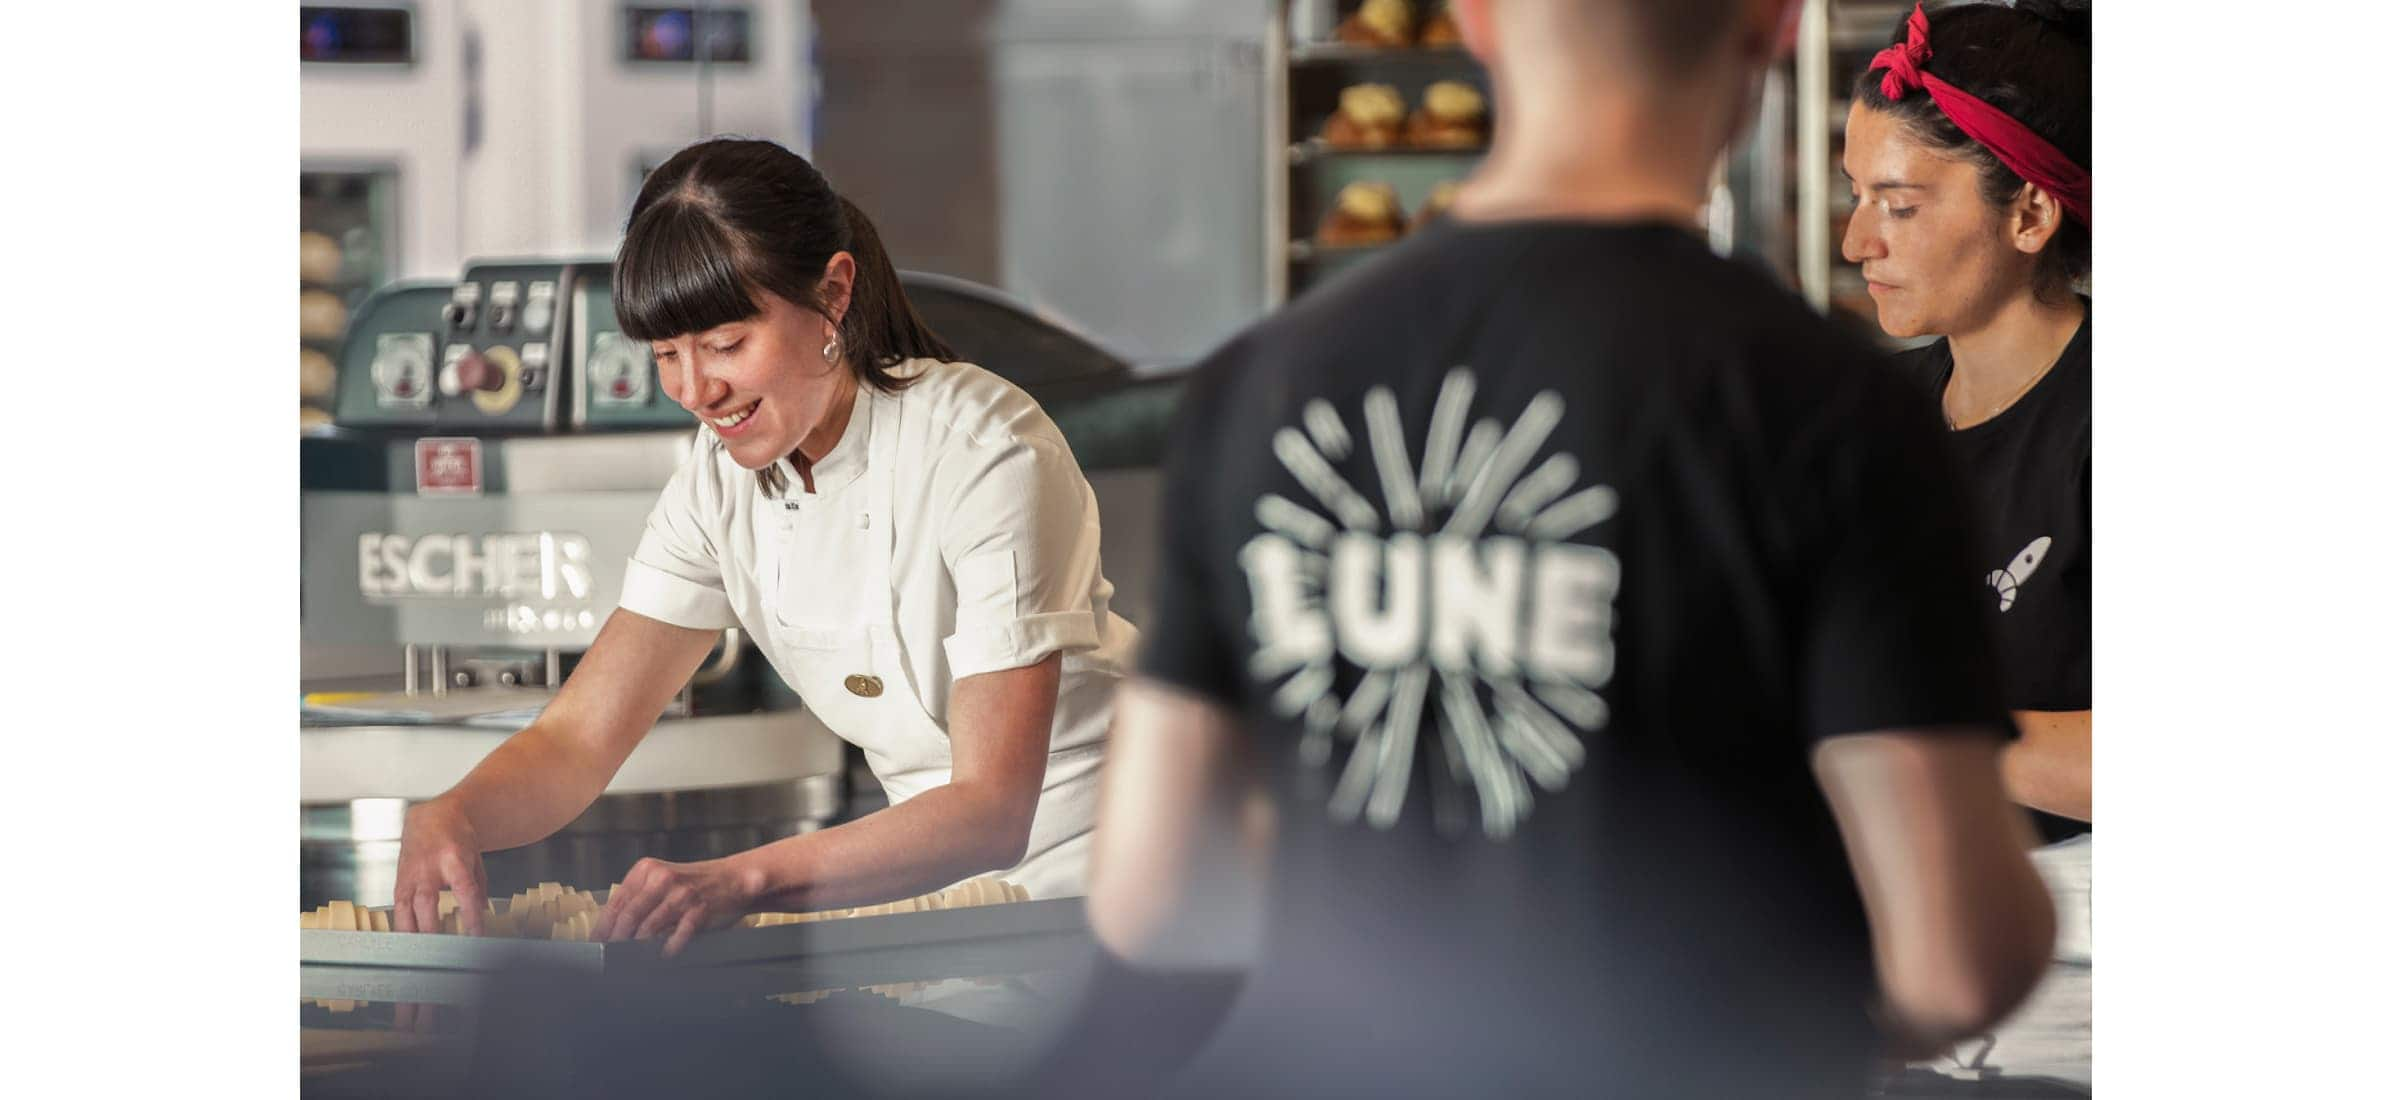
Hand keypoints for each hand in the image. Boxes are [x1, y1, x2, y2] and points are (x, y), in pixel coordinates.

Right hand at [392, 801, 488, 935]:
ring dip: (413, 932)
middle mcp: (428, 867)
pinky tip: (408, 938)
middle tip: (444, 948)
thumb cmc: (455, 835)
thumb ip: (478, 885)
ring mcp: (411, 874)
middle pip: (427, 902)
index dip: (470, 914)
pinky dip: (402, 924)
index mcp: (453, 858)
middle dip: (433, 927)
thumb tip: (482, 911)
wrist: (430, 818)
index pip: (464, 890)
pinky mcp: (399, 880)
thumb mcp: (475, 855)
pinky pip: (397, 906)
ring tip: (422, 951)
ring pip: (406, 907)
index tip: (476, 933)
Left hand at [593, 855, 761, 957]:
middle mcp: (661, 878)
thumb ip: (638, 899)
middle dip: (617, 941)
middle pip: (629, 916)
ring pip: (649, 927)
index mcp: (646, 870)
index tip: (596, 946)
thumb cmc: (693, 885)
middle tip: (611, 960)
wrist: (734, 878)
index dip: (604, 928)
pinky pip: (678, 934)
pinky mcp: (700, 907)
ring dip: (639, 948)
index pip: (616, 902)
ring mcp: (681, 893)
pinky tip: (665, 956)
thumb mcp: (661, 882)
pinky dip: (669, 948)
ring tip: (632, 963)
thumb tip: (610, 931)